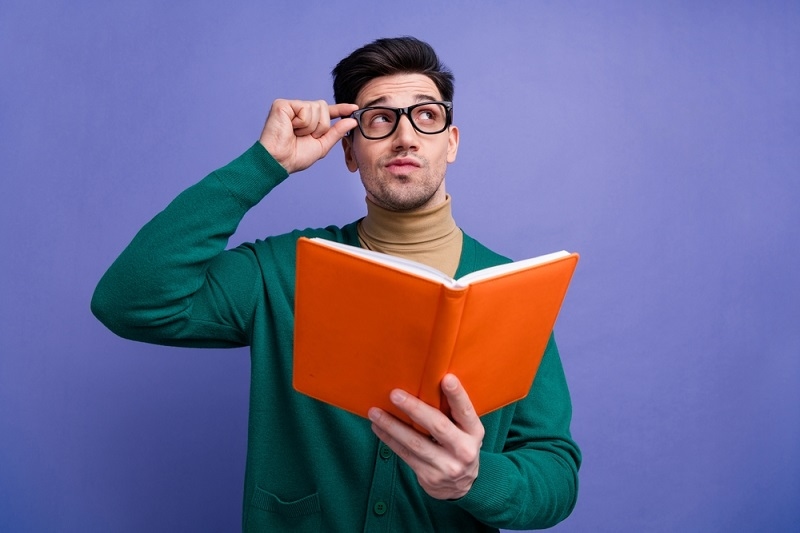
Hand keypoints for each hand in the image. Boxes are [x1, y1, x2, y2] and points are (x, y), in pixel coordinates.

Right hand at [258, 99, 357, 173]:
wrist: (280, 161)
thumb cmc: (296, 156)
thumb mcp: (322, 145)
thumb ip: (337, 132)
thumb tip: (352, 121)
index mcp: (309, 120)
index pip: (328, 111)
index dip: (341, 109)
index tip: (355, 108)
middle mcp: (299, 111)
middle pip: (323, 107)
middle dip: (320, 126)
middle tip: (305, 136)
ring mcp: (291, 106)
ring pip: (316, 108)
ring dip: (310, 126)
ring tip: (296, 133)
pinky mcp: (282, 105)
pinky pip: (305, 109)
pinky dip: (302, 123)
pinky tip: (291, 128)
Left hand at [368, 374, 484, 499]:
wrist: (460, 486)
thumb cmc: (458, 445)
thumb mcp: (464, 430)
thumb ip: (452, 413)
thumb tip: (425, 383)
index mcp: (474, 432)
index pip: (466, 411)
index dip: (457, 395)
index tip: (446, 378)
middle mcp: (464, 450)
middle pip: (438, 426)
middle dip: (415, 408)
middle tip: (395, 394)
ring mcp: (447, 466)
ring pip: (415, 443)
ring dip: (392, 426)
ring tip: (375, 412)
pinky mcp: (430, 476)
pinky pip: (405, 454)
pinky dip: (389, 439)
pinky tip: (378, 428)